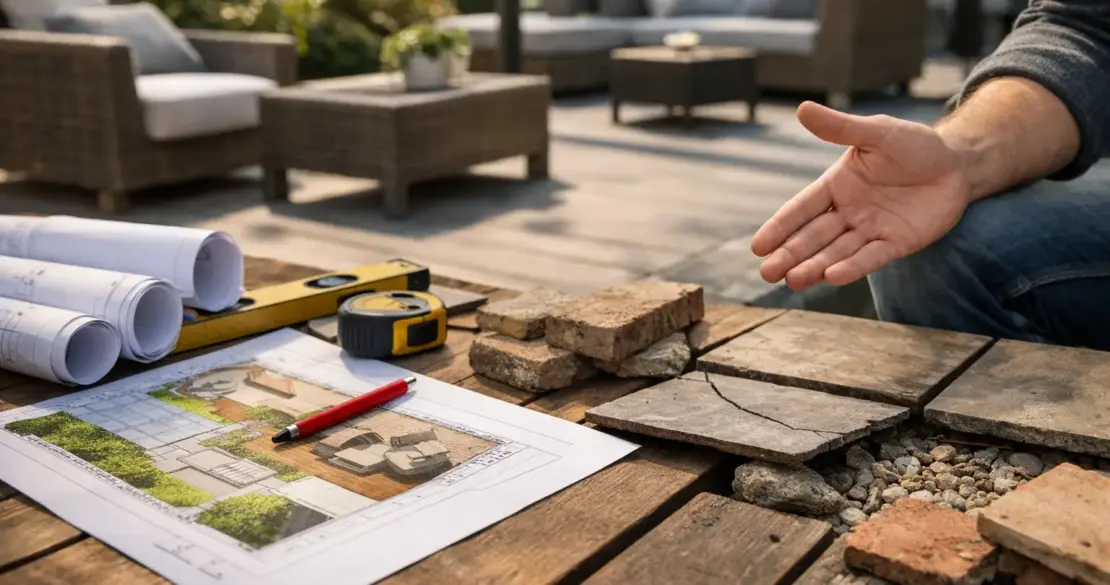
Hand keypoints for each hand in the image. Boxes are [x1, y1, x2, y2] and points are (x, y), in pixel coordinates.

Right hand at [751, 101, 972, 289]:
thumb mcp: (876, 132)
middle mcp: (848, 212)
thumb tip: (803, 109)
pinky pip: (871, 257)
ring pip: (836, 252)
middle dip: (790, 255)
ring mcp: (871, 230)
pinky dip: (852, 268)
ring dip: (814, 266)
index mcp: (836, 186)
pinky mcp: (896, 244)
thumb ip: (840, 127)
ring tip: (793, 280)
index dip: (780, 228)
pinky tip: (832, 277)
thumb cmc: (914, 145)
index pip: (801, 209)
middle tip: (768, 274)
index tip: (758, 247)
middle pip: (813, 237)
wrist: (957, 164)